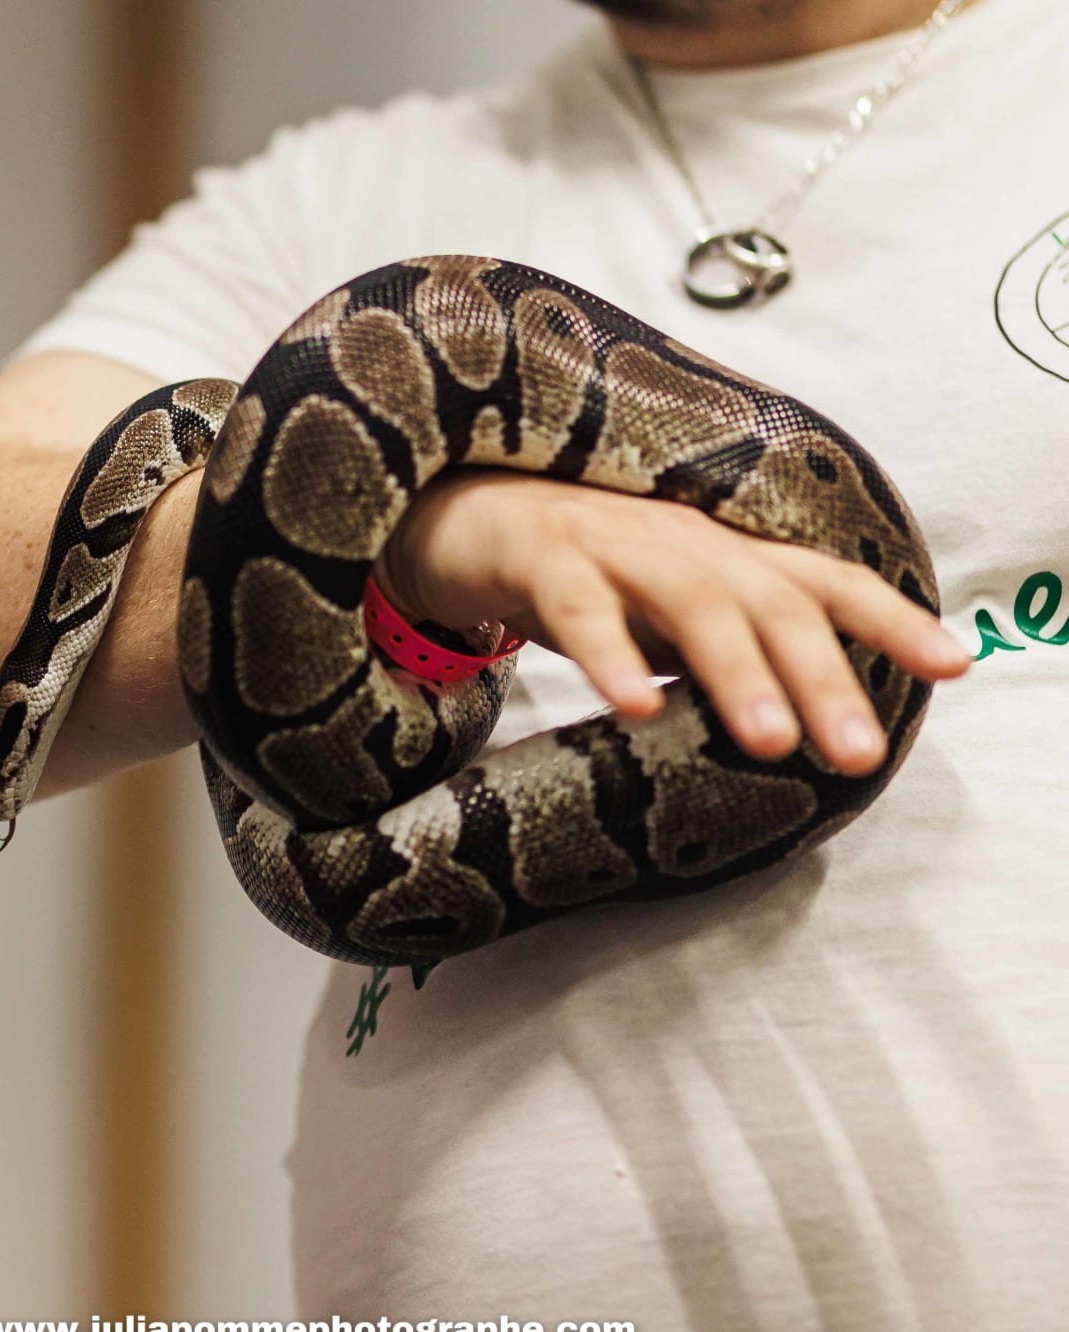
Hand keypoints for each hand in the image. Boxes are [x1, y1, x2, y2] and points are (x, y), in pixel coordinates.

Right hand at [377, 469, 970, 775]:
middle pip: (770, 600)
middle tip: (858, 750)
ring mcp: (610, 540)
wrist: (446, 513)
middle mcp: (679, 538)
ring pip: (690, 600)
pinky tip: (636, 707)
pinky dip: (611, 656)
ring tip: (771, 739)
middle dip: (822, 676)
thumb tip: (791, 724)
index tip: (953, 666)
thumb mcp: (655, 610)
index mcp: (716, 554)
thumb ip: (716, 650)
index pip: (819, 581)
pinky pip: (579, 607)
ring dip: (737, 671)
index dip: (888, 618)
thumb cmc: (564, 570)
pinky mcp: (537, 552)